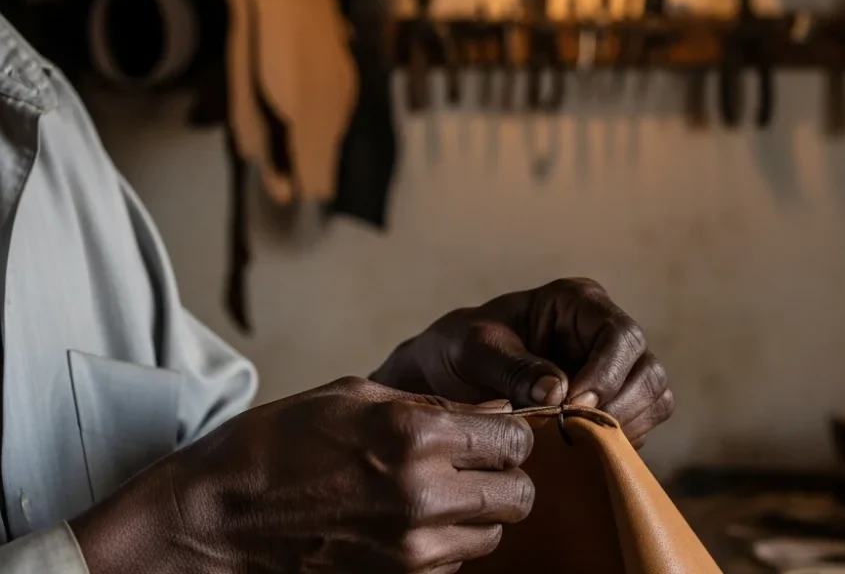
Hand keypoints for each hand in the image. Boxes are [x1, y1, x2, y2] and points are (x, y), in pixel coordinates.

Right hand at [70, 378, 533, 573]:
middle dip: (505, 476)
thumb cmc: (275, 446)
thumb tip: (492, 414)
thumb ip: (432, 405)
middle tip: (476, 465)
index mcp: (414, 436)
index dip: (512, 435)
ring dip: (477, 514)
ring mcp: (412, 548)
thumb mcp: (353, 397)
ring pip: (491, 536)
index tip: (496, 433)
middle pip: (518, 496)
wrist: (216, 520)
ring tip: (437, 493)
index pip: (514, 442)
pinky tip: (409, 521)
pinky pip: (454, 564)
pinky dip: (446, 543)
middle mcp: (423, 495)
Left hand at [372, 278, 672, 446]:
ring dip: (622, 427)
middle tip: (575, 432)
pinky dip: (614, 444)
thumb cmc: (458, 350)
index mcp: (578, 303)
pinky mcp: (610, 407)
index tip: (574, 404)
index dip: (607, 373)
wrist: (445, 379)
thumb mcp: (473, 349)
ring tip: (576, 443)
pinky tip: (577, 451)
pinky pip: (637, 428)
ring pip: (653, 400)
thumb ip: (512, 366)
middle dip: (619, 406)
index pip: (620, 335)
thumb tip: (557, 392)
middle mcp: (604, 334)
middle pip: (647, 370)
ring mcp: (613, 372)